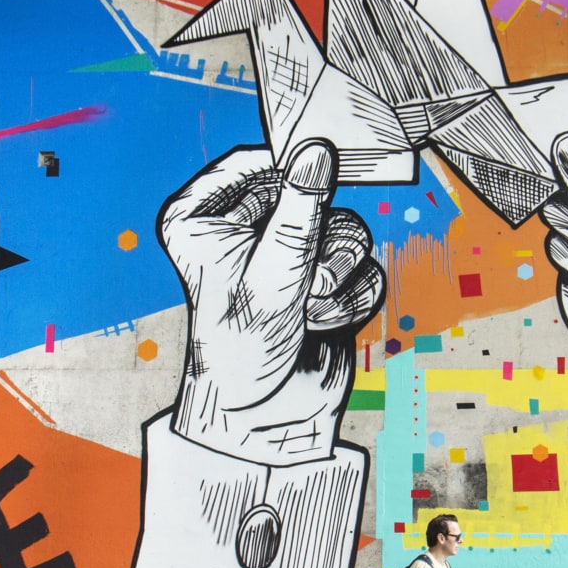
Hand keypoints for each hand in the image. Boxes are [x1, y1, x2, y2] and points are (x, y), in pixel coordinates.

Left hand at [161, 140, 383, 464]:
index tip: (322, 178)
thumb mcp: (272, 273)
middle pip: (310, 195)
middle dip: (320, 242)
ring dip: (336, 275)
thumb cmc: (244, 348)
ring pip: (345, 231)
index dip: (293, 172)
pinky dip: (349, 298)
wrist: (263, 417)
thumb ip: (300, 209)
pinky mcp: (323, 282)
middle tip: (307, 279)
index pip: (255, 163)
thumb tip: (318, 150)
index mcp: (206, 218)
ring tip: (310, 308)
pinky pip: (361, 268)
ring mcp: (288, 256)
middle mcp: (245, 230)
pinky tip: (320, 322)